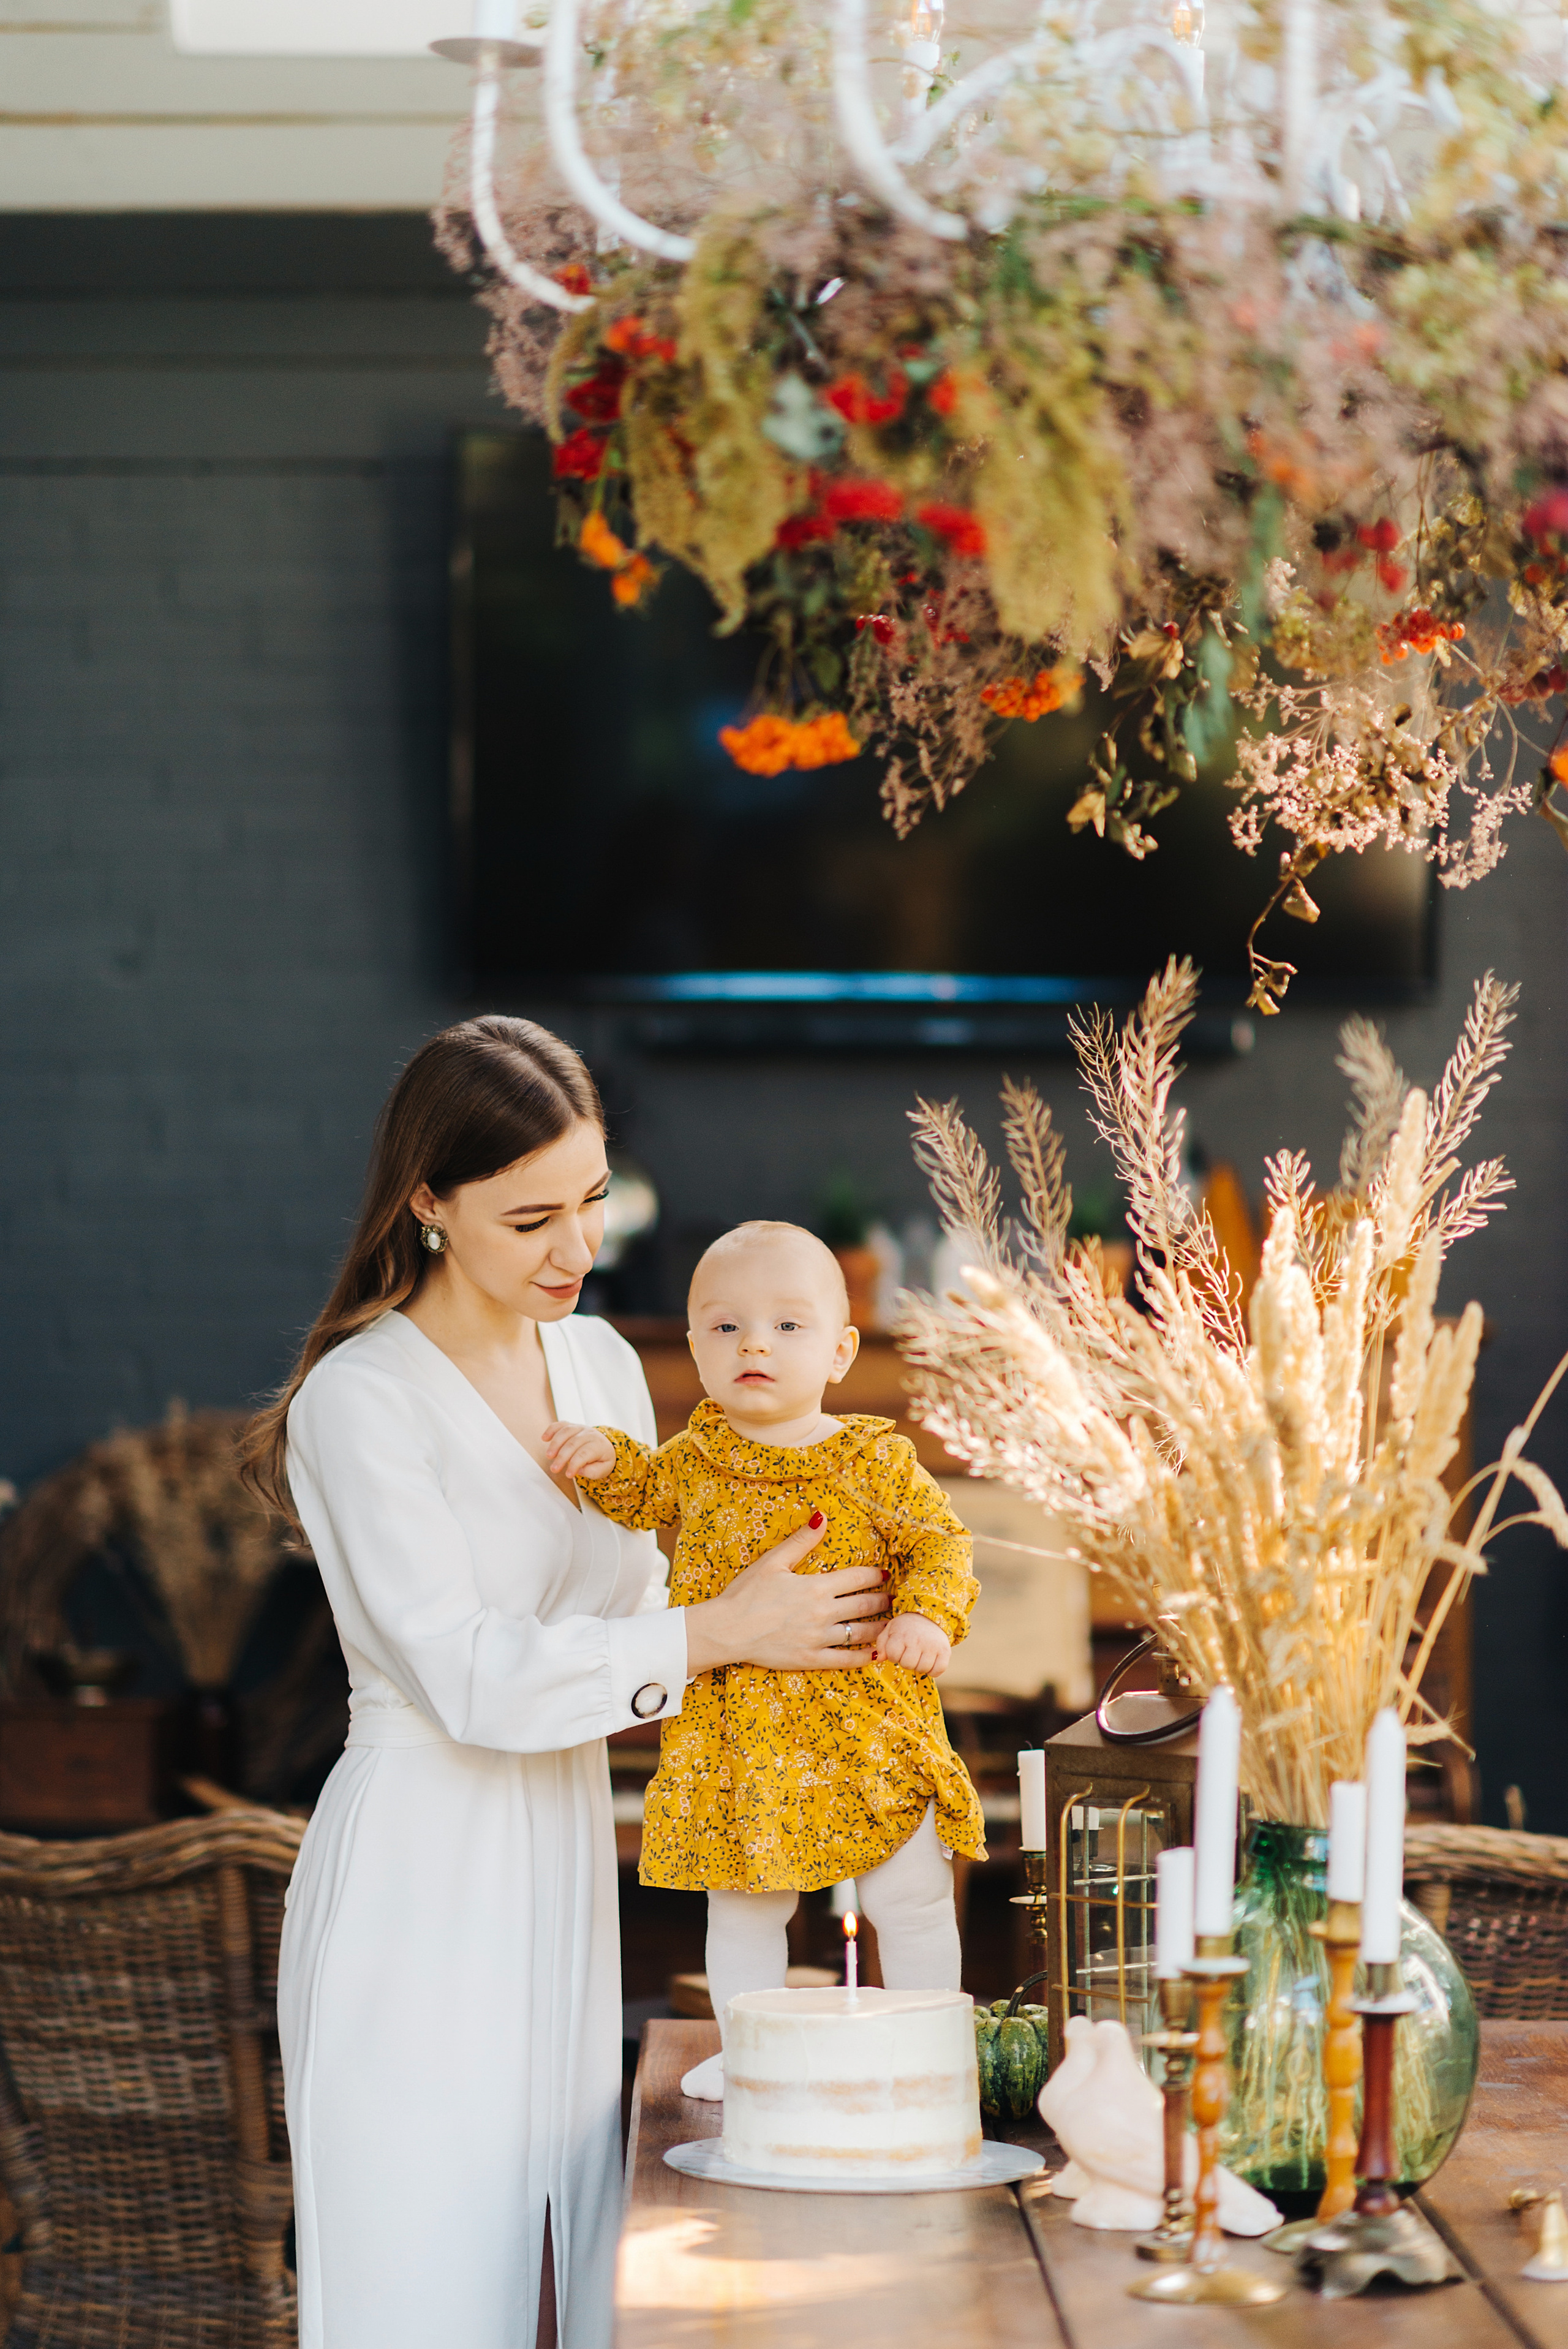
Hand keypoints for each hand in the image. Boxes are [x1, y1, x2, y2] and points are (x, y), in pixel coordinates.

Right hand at [542, 1420, 617, 1481]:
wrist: (605, 1445)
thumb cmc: (602, 1458)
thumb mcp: (604, 1469)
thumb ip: (593, 1471)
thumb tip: (580, 1470)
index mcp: (598, 1445)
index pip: (584, 1454)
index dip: (574, 1464)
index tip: (568, 1474)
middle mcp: (589, 1434)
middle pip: (572, 1444)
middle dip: (562, 1457)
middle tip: (554, 1469)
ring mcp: (580, 1428)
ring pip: (565, 1432)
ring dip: (555, 1444)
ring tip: (549, 1456)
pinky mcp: (572, 1426)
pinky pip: (561, 1424)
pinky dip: (551, 1430)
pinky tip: (544, 1438)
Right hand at [683, 1513, 889, 1675]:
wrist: (727, 1630)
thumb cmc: (745, 1593)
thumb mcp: (773, 1561)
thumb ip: (802, 1540)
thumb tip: (822, 1515)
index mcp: (816, 1586)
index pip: (857, 1578)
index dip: (875, 1575)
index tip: (886, 1574)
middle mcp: (823, 1612)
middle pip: (864, 1605)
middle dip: (883, 1601)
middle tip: (895, 1599)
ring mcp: (819, 1638)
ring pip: (861, 1633)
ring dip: (881, 1628)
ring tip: (894, 1625)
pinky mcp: (811, 1659)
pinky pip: (845, 1659)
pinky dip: (864, 1657)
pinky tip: (877, 1654)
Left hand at [871, 1612, 950, 1675]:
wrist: (930, 1616)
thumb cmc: (906, 1626)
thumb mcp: (890, 1630)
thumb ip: (882, 1644)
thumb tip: (879, 1659)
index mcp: (902, 1634)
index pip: (893, 1656)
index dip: (894, 1655)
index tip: (898, 1648)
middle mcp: (918, 1639)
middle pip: (907, 1665)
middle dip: (906, 1661)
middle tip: (910, 1652)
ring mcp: (933, 1646)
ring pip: (922, 1669)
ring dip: (919, 1666)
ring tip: (919, 1655)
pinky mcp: (945, 1651)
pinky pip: (938, 1670)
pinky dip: (933, 1670)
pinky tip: (930, 1661)